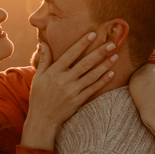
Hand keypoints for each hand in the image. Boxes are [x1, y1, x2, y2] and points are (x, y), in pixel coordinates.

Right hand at [21, 33, 116, 149]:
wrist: (43, 119)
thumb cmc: (39, 96)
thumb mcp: (38, 77)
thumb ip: (44, 60)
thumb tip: (43, 43)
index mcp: (54, 72)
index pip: (70, 54)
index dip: (82, 44)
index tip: (93, 34)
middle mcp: (65, 80)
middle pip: (85, 63)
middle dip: (99, 53)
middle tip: (112, 44)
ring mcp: (73, 91)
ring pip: (92, 75)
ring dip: (105, 65)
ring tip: (115, 56)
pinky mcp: (79, 100)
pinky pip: (93, 89)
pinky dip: (103, 81)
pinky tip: (112, 73)